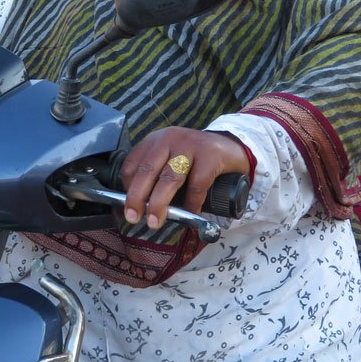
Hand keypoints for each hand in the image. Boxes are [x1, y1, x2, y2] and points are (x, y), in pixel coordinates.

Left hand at [119, 127, 251, 230]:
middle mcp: (170, 139)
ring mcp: (190, 145)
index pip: (133, 164)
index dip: (126, 188)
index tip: (126, 208)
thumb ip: (158, 176)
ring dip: (159, 203)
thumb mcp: (173, 160)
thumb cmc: (198, 160)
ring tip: (155, 222)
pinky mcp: (210, 154)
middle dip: (137, 198)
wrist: (234, 146)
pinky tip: (190, 214)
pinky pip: (197, 184)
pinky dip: (191, 203)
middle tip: (133, 218)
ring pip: (169, 178)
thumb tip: (142, 208)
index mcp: (156, 141)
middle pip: (147, 171)